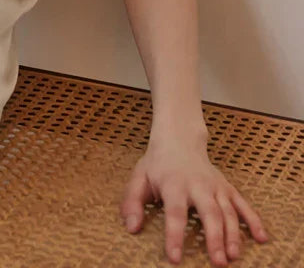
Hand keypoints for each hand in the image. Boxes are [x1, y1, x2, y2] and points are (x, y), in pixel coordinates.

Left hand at [120, 133, 269, 264]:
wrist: (179, 138)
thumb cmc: (157, 164)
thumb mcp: (139, 177)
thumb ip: (132, 202)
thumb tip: (131, 228)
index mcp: (174, 184)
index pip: (175, 213)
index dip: (175, 236)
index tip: (175, 258)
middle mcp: (198, 185)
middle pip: (208, 212)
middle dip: (214, 238)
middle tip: (217, 263)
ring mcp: (215, 186)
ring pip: (228, 211)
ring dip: (233, 234)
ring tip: (233, 256)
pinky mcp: (227, 187)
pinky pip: (243, 204)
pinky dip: (254, 220)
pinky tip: (261, 238)